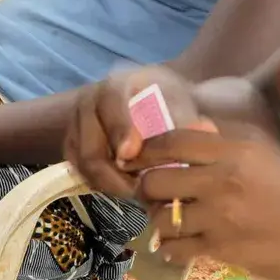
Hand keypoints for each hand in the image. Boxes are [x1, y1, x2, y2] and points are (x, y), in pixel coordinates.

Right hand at [67, 66, 199, 198]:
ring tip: (139, 193)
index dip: (119, 130)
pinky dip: (102, 184)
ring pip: (83, 165)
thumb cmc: (166, 100)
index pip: (111, 104)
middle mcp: (88, 102)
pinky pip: (80, 171)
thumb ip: (186, 119)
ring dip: (110, 183)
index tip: (131, 154)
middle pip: (90, 147)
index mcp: (115, 85)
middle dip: (115, 175)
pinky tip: (126, 188)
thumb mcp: (179, 102)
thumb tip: (206, 132)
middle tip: (142, 192)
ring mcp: (76, 125)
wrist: (150, 97)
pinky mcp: (72, 145)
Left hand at [140, 125, 279, 279]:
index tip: (136, 158)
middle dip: (145, 187)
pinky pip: (176, 247)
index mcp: (235, 149)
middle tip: (149, 193)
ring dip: (158, 219)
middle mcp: (224, 179)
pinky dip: (170, 247)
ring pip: (162, 216)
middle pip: (157, 179)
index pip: (172, 141)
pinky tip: (177, 245)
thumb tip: (188, 127)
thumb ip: (225, 138)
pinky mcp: (223, 249)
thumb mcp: (265, 153)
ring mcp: (221, 216)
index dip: (146, 150)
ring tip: (165, 220)